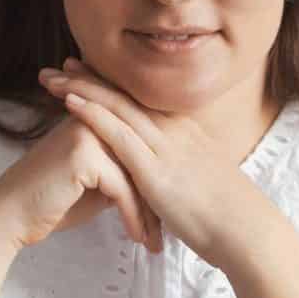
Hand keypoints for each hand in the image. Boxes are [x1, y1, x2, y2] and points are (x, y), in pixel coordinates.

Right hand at [0, 110, 163, 253]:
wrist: (10, 216)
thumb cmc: (50, 202)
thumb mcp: (96, 184)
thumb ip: (123, 174)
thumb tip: (153, 184)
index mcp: (96, 116)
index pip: (139, 145)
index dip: (155, 179)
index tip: (167, 212)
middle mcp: (94, 116)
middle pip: (142, 158)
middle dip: (157, 199)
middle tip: (169, 231)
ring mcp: (88, 131)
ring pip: (137, 175)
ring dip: (149, 213)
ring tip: (156, 242)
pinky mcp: (84, 154)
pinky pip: (122, 189)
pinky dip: (133, 217)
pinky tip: (138, 238)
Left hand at [39, 57, 271, 272]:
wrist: (247, 233)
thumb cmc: (229, 217)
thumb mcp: (205, 183)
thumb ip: (184, 172)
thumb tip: (171, 178)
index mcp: (187, 133)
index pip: (144, 100)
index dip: (115, 84)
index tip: (89, 72)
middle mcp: (176, 131)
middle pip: (127, 94)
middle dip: (92, 77)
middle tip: (60, 64)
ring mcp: (166, 148)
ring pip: (117, 107)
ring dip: (82, 88)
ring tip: (51, 77)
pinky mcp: (156, 171)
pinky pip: (119, 134)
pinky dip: (93, 113)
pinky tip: (70, 101)